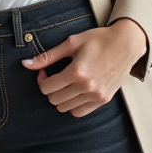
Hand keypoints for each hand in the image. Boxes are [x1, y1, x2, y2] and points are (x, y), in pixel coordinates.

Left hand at [22, 18, 146, 117]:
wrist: (125, 44)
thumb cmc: (98, 40)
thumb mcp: (71, 43)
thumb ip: (48, 56)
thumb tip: (25, 64)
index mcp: (77, 72)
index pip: (47, 88)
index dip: (41, 80)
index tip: (45, 72)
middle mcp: (87, 87)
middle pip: (54, 100)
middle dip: (49, 89)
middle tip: (54, 76)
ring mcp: (97, 95)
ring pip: (66, 108)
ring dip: (61, 97)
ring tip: (65, 83)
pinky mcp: (104, 100)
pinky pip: (80, 112)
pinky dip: (73, 105)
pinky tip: (74, 92)